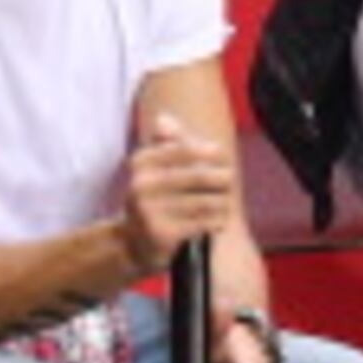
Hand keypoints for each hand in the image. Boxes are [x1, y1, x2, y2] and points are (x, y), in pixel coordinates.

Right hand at [113, 110, 234, 276]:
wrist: (133, 244)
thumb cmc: (153, 199)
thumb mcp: (153, 169)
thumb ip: (165, 143)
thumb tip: (164, 118)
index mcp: (140, 163)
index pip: (183, 149)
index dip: (208, 151)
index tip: (222, 155)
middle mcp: (141, 185)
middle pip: (199, 175)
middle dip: (221, 178)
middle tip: (229, 180)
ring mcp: (150, 211)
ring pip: (206, 200)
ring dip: (222, 202)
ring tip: (224, 202)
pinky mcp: (163, 234)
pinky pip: (204, 222)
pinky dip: (217, 221)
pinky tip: (218, 221)